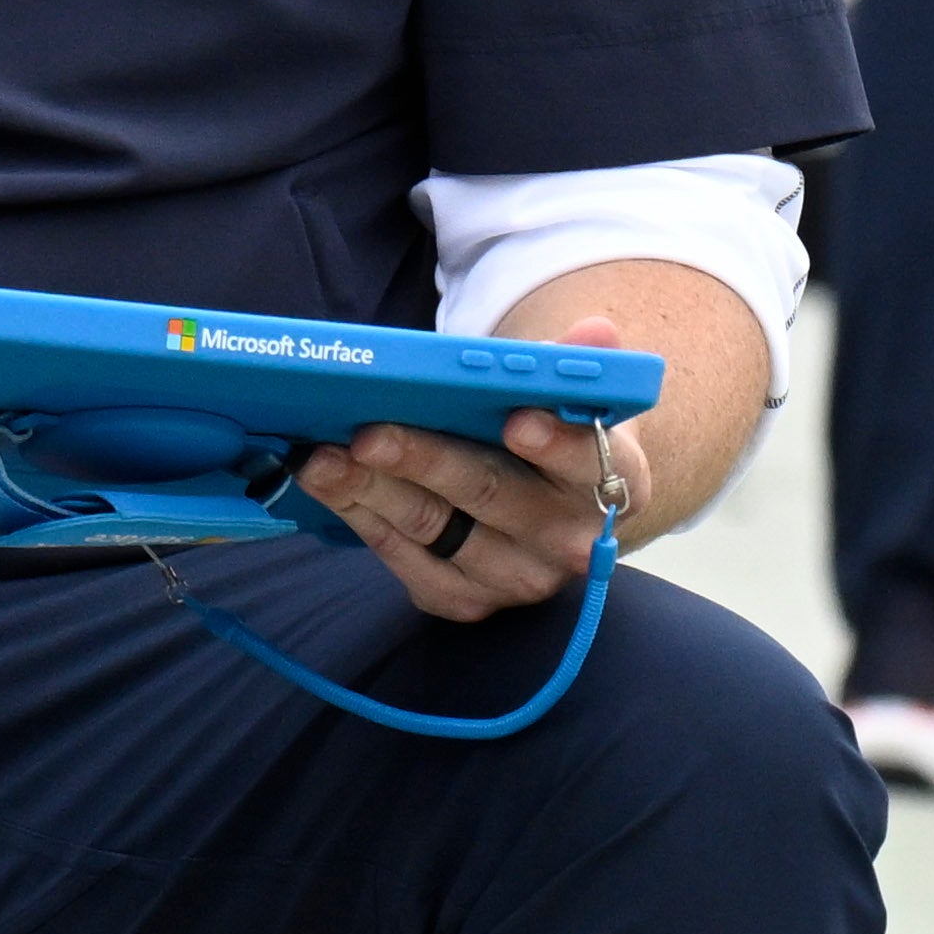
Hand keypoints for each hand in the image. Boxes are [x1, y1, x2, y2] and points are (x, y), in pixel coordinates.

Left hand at [296, 395, 652, 628]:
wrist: (551, 506)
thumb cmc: (553, 434)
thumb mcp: (573, 396)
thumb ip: (576, 364)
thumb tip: (595, 333)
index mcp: (613, 482)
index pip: (588, 462)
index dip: (555, 444)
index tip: (518, 420)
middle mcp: (569, 542)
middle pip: (490, 496)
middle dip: (424, 460)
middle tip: (368, 434)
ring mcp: (517, 580)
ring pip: (435, 530)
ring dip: (370, 491)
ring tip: (321, 456)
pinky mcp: (467, 601)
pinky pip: (406, 562)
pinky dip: (362, 520)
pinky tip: (327, 486)